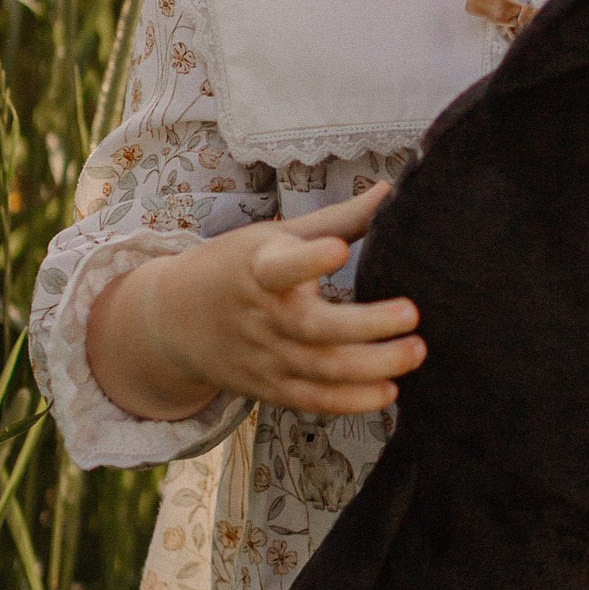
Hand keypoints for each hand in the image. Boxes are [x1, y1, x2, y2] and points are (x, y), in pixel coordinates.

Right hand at [83, 181, 425, 425]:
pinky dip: (350, 401)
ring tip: (416, 352)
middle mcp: (261, 317)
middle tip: (413, 313)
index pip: (279, 267)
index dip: (307, 260)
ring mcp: (264, 357)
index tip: (338, 249)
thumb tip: (393, 188)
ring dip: (371, 366)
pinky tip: (388, 392)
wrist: (172, 321)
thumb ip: (337, 220)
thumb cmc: (237, 266)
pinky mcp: (269, 388)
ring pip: (320, 369)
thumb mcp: (276, 236)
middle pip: (313, 327)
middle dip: (365, 325)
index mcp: (258, 268)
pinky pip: (312, 401)